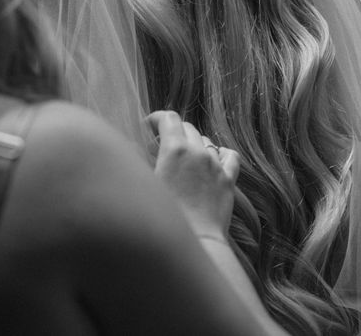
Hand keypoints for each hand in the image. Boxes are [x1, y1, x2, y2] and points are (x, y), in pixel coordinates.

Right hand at [147, 111, 239, 239]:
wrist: (192, 243)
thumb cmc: (160, 218)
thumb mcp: (142, 186)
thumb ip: (136, 161)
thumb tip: (131, 148)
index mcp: (174, 150)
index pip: (168, 118)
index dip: (157, 118)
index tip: (148, 126)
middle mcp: (197, 152)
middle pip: (187, 127)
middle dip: (173, 131)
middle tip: (160, 146)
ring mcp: (215, 165)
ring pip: (206, 141)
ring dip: (194, 144)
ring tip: (183, 159)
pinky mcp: (228, 180)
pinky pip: (229, 156)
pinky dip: (221, 154)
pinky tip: (214, 160)